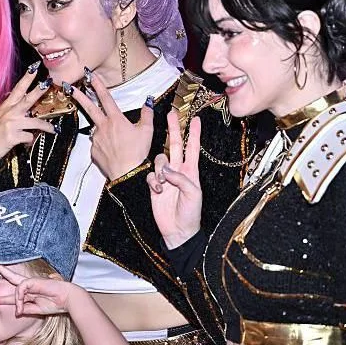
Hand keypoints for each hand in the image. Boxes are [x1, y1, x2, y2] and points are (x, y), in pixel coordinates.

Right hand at [0, 67, 55, 165]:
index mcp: (6, 107)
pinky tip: (27, 143)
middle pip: (27, 99)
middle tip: (48, 82)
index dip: (27, 78)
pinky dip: (30, 141)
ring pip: (35, 121)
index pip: (18, 89)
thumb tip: (28, 110)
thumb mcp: (0, 119)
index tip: (34, 68)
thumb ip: (13, 112)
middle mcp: (8, 113)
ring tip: (53, 129)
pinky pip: (29, 137)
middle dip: (39, 90)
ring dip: (47, 126)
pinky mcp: (12, 136)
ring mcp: (10, 124)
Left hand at [0, 265, 76, 315]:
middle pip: (13, 277)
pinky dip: (18, 297)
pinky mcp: (34, 281)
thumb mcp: (36, 310)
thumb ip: (26, 309)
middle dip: (3, 270)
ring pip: (16, 286)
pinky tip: (20, 307)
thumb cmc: (55, 304)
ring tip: (17, 310)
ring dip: (14, 300)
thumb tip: (17, 312)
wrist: (68, 299)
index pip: (15, 292)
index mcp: (31, 292)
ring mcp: (32, 282)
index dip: (5, 297)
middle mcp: (30, 285)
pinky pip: (21, 288)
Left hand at [72, 72, 153, 179]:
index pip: (105, 98)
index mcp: (116, 120)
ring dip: (104, 131)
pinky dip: (104, 145)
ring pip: (98, 129)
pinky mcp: (93, 151)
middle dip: (80, 95)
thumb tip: (148, 102)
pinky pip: (97, 144)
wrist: (127, 173)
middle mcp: (103, 127)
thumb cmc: (138, 153)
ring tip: (118, 143)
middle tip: (70, 87)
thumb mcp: (147, 131)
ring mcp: (96, 139)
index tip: (91, 76)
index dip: (98, 85)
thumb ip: (147, 114)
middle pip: (89, 108)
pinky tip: (113, 151)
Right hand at [147, 110, 202, 248]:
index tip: (195, 119)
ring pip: (160, 159)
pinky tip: (157, 191)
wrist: (178, 230)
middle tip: (172, 114)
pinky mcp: (154, 185)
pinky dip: (152, 180)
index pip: (193, 147)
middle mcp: (179, 171)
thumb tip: (167, 169)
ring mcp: (166, 177)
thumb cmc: (190, 213)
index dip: (194, 133)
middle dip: (174, 129)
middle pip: (176, 145)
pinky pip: (150, 175)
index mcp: (191, 171)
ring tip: (163, 184)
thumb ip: (182, 179)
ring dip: (160, 168)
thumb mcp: (193, 194)